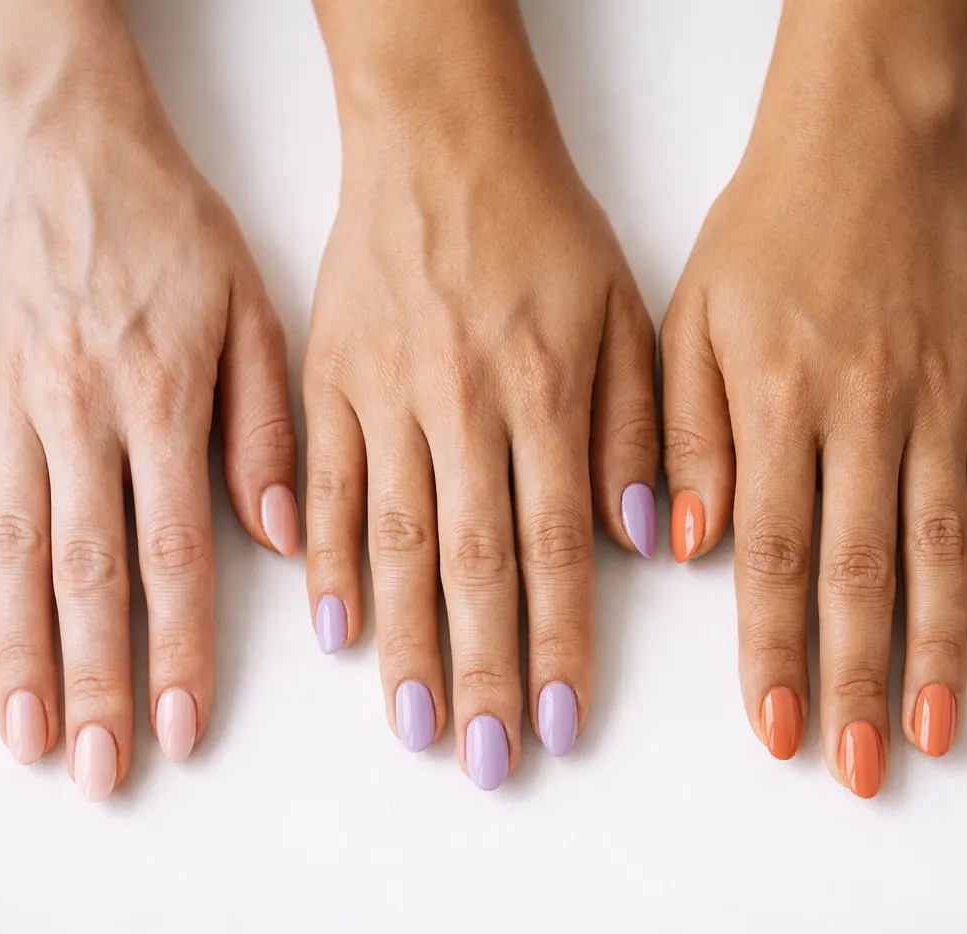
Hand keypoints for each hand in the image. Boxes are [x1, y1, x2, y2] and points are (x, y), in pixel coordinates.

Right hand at [0, 10, 297, 798]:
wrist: (64, 143)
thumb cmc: (173, 233)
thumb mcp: (254, 312)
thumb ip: (268, 427)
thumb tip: (279, 536)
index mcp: (162, 401)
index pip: (172, 556)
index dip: (176, 653)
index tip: (177, 731)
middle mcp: (77, 412)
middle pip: (86, 575)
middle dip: (91, 683)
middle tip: (93, 770)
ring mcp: (4, 402)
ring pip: (12, 550)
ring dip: (19, 653)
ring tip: (23, 739)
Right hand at [305, 1, 657, 788]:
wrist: (439, 142)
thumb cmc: (545, 229)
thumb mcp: (624, 311)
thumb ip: (638, 426)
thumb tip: (642, 536)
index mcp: (542, 393)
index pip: (554, 547)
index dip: (559, 643)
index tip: (563, 723)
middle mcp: (461, 406)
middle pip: (472, 567)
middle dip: (484, 674)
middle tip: (489, 759)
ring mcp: (383, 397)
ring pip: (395, 543)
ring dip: (407, 645)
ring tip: (416, 727)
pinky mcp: (326, 383)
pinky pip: (324, 489)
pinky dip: (330, 565)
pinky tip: (339, 633)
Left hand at [662, 1, 966, 797]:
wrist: (870, 141)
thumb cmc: (768, 233)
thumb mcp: (691, 320)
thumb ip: (689, 434)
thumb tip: (691, 545)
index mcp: (779, 400)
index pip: (772, 552)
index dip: (776, 652)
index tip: (780, 732)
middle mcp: (867, 410)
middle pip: (861, 570)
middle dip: (860, 679)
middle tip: (863, 767)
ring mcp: (945, 398)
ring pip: (943, 546)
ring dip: (940, 649)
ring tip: (936, 732)